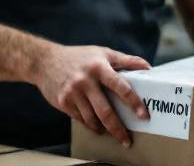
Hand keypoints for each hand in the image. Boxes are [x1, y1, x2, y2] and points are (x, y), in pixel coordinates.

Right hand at [32, 45, 149, 147]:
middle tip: (127, 140)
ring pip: (92, 119)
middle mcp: (86, 80)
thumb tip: (148, 67)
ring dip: (103, 129)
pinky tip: (95, 125)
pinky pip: (80, 119)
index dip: (134, 102)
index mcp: (99, 67)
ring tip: (110, 132)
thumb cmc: (79, 56)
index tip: (143, 116)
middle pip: (105, 111)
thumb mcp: (103, 53)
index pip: (121, 86)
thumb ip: (126, 61)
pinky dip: (90, 124)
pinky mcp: (63, 101)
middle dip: (118, 129)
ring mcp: (73, 92)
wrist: (45, 61)